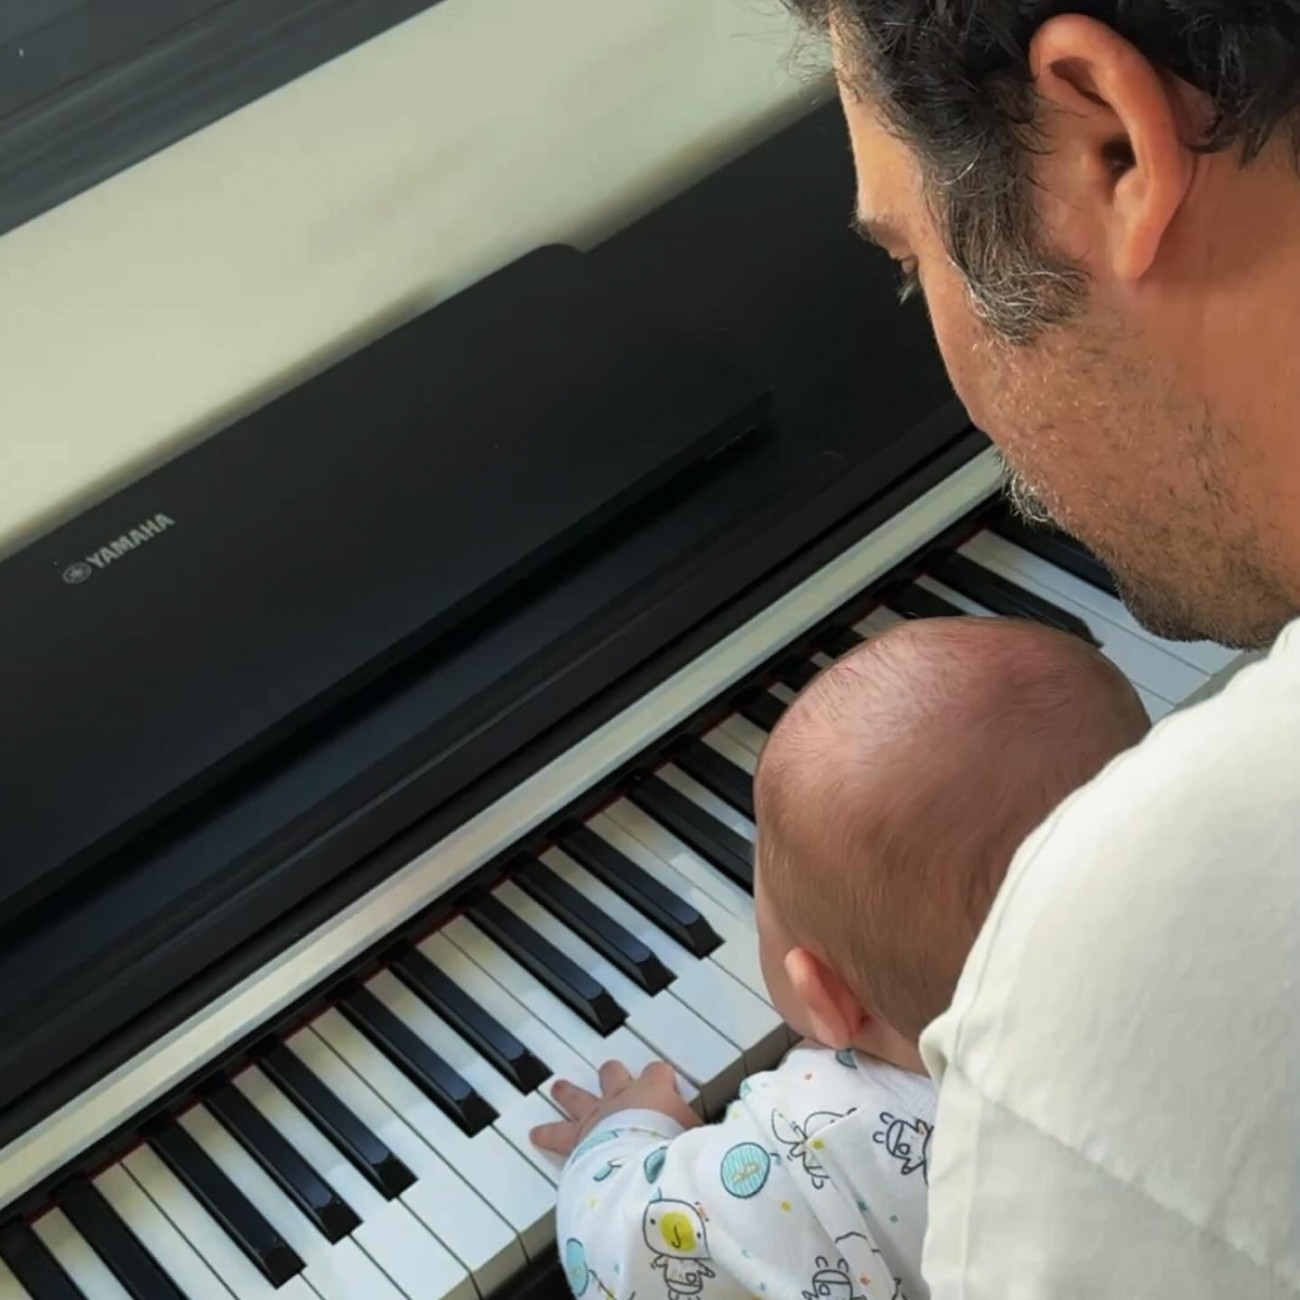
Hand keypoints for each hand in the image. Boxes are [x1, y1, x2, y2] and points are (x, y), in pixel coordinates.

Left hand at [530, 1060, 698, 1156]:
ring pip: (577, 1096)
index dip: (661, 1076)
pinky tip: (535, 1134)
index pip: (658, 1072)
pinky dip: (546, 1134)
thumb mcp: (698, 1137)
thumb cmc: (672, 1148)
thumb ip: (702, 1134)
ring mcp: (596, 1116)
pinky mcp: (576, 1139)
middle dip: (611, 1074)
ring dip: (568, 1093)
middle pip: (613, 1074)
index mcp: (654, 1090)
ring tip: (557, 1088)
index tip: (664, 1080)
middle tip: (609, 1071)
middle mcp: (622, 1097)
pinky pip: (556, 1134)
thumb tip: (726, 1140)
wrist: (638, 1163)